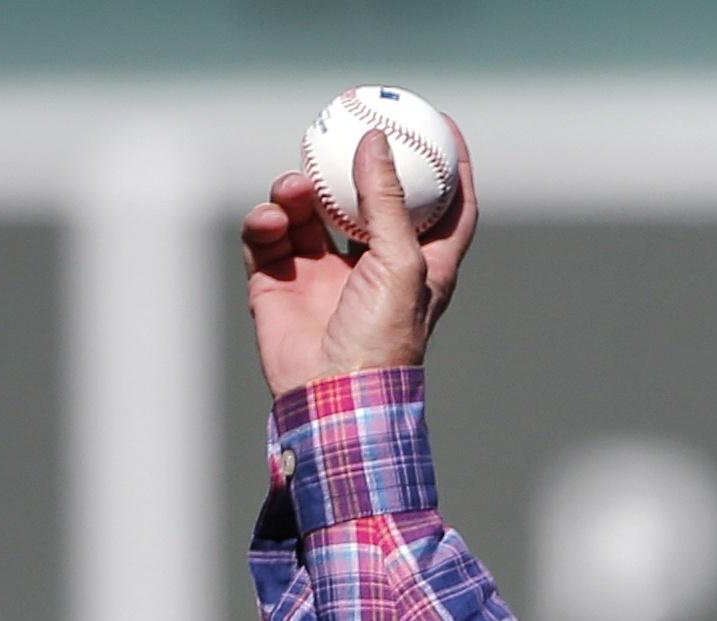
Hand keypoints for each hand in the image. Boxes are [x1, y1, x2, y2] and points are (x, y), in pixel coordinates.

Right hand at [238, 123, 478, 399]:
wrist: (329, 398)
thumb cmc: (383, 341)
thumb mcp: (399, 263)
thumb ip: (388, 201)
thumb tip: (376, 142)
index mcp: (419, 265)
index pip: (446, 210)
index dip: (450, 168)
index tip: (443, 126)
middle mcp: (373, 266)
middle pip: (364, 200)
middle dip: (350, 166)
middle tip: (338, 132)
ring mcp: (323, 274)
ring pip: (307, 211)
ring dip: (297, 191)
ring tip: (293, 187)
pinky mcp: (279, 284)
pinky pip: (268, 236)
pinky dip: (266, 220)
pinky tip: (270, 220)